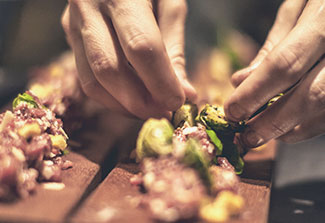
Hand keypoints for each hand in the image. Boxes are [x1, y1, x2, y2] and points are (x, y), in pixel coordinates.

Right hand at [61, 0, 195, 118]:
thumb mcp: (170, 3)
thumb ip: (174, 48)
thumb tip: (185, 94)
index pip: (141, 47)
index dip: (161, 82)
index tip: (179, 102)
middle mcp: (89, 6)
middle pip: (110, 70)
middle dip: (140, 101)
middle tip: (164, 112)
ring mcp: (72, 22)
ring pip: (93, 81)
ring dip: (124, 106)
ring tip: (150, 110)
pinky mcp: (69, 34)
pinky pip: (87, 77)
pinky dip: (111, 97)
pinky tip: (131, 99)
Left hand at [224, 0, 324, 147]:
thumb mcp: (300, 6)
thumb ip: (274, 44)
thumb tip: (241, 81)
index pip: (284, 65)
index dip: (255, 94)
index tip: (232, 111)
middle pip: (310, 97)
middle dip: (272, 122)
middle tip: (246, 136)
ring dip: (291, 129)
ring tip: (264, 133)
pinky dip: (310, 125)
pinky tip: (290, 127)